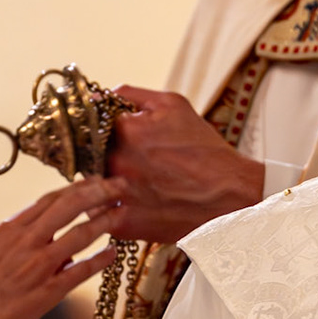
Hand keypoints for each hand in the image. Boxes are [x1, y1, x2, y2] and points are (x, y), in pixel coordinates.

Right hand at [0, 177, 121, 318]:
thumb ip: (19, 237)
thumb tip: (46, 231)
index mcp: (10, 228)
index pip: (50, 199)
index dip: (77, 187)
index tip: (95, 180)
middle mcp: (26, 242)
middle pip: (70, 207)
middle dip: (99, 193)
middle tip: (121, 185)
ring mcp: (38, 266)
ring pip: (81, 235)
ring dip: (106, 221)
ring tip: (124, 212)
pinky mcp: (47, 292)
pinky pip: (81, 271)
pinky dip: (101, 260)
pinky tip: (114, 253)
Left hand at [102, 86, 264, 243]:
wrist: (230, 194)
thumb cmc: (204, 149)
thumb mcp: (173, 105)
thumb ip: (131, 94)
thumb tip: (100, 96)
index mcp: (127, 131)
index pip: (89, 123)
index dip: (96, 127)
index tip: (104, 132)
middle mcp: (118, 163)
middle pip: (87, 155)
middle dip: (97, 154)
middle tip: (120, 157)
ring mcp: (119, 196)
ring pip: (90, 185)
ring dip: (100, 181)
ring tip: (126, 180)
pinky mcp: (123, 224)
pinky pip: (99, 213)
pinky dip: (107, 207)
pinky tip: (127, 201)